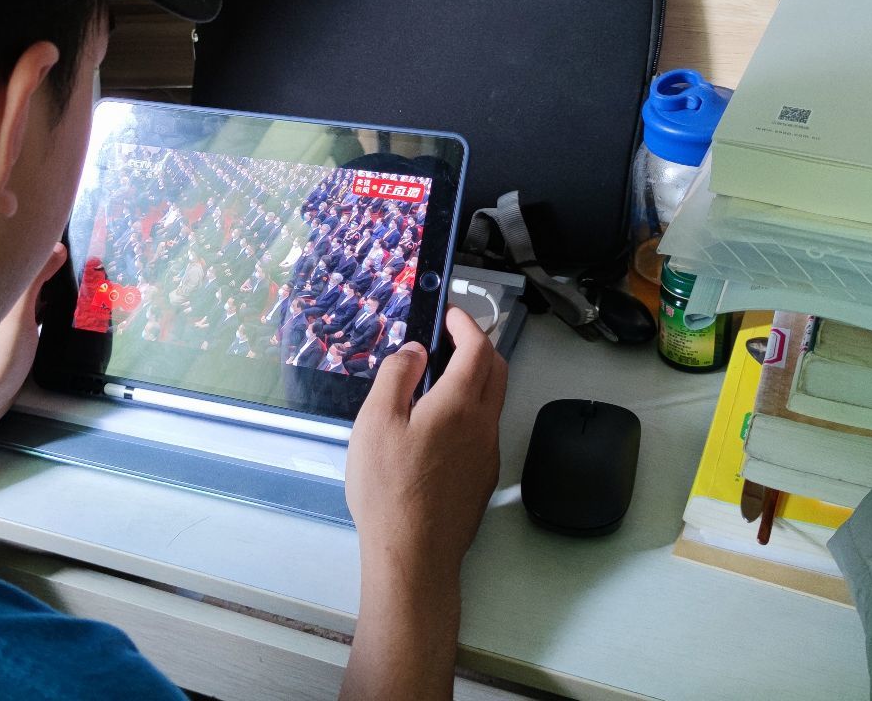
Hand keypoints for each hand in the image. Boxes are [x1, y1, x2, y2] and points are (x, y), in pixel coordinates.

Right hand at [339, 307, 506, 700]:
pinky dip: (471, 408)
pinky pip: (484, 429)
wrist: (413, 556)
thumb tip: (414, 351)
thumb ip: (396, 377)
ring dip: (476, 378)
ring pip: (493, 400)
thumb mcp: (375, 423)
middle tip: (451, 337)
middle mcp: (483, 424)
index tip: (450, 313)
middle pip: (496, 369)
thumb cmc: (389, 491)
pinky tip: (439, 424)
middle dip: (479, 344)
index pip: (477, 348)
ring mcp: (488, 453)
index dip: (466, 323)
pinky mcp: (483, 477)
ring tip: (439, 378)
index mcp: (458, 404)